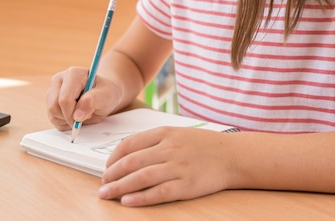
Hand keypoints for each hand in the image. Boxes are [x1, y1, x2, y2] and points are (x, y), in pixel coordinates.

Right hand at [46, 67, 123, 130]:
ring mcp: (53, 89)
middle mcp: (60, 79)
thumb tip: (77, 115)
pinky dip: (64, 122)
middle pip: (54, 107)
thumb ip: (93, 102)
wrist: (103, 95)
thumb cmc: (105, 93)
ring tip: (82, 113)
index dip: (72, 114)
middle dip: (69, 117)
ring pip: (51, 113)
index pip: (65, 99)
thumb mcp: (106, 96)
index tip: (85, 118)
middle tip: (85, 116)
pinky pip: (52, 118)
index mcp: (73, 74)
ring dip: (67, 120)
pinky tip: (75, 115)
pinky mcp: (50, 100)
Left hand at [99, 126, 235, 205]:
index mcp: (165, 133)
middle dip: (111, 174)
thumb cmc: (203, 145)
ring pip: (141, 177)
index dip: (113, 158)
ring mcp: (178, 167)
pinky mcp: (186, 185)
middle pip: (131, 162)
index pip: (130, 144)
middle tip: (102, 184)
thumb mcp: (178, 133)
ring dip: (119, 187)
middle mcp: (170, 148)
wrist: (232, 155)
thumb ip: (154, 141)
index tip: (106, 168)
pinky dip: (140, 198)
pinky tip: (128, 202)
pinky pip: (158, 192)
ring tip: (106, 194)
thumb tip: (127, 154)